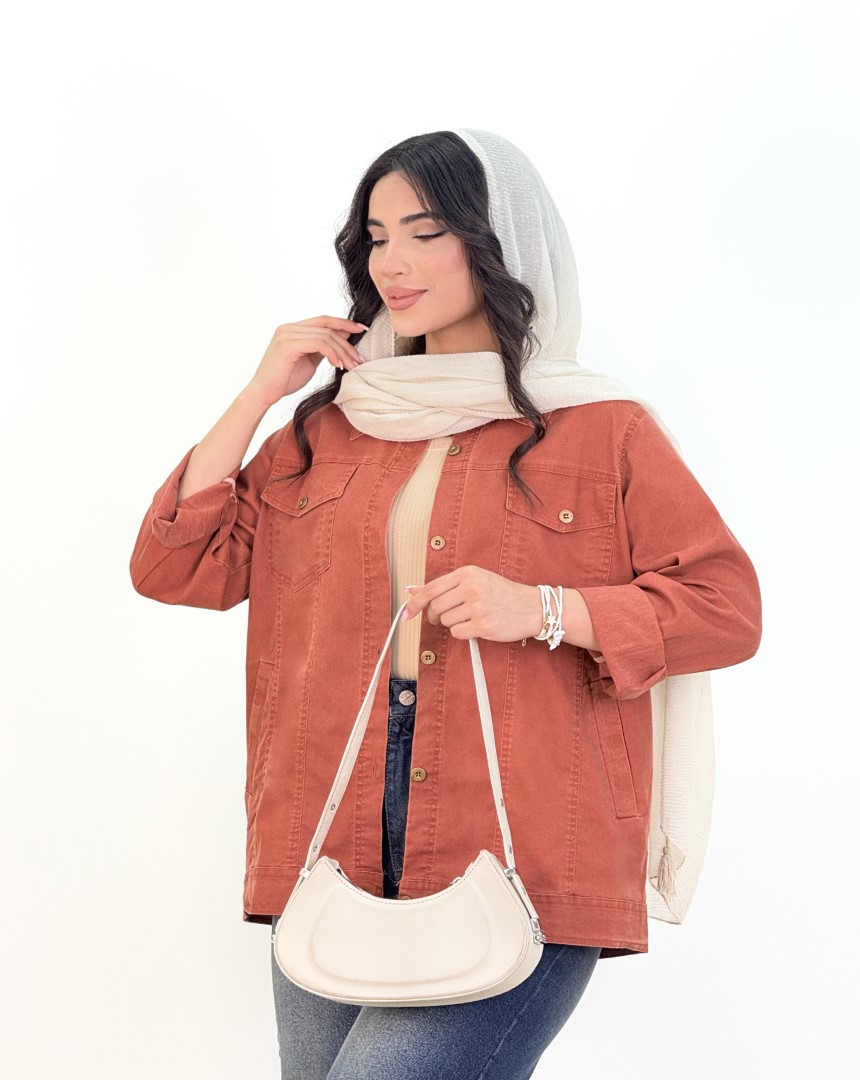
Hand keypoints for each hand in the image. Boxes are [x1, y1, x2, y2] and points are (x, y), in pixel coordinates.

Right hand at [246, 315, 368, 406]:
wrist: (264, 394)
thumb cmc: (285, 380)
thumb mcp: (309, 360)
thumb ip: (322, 348)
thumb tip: (343, 339)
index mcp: (293, 329)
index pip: (324, 320)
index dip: (344, 323)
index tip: (362, 329)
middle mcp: (289, 327)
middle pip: (327, 327)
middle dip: (347, 342)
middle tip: (360, 359)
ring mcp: (287, 334)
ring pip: (325, 336)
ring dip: (343, 351)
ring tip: (352, 366)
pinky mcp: (288, 345)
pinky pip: (319, 344)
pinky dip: (333, 354)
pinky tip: (339, 366)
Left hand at [401, 566, 543, 642]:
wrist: (532, 607)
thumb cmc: (502, 593)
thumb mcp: (474, 580)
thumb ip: (444, 586)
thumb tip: (412, 590)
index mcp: (467, 573)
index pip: (431, 588)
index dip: (415, 603)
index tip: (406, 613)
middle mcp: (471, 587)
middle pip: (435, 607)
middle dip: (435, 616)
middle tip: (443, 617)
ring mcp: (477, 606)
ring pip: (446, 621)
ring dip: (452, 624)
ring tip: (469, 618)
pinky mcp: (483, 624)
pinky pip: (457, 633)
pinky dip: (462, 633)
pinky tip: (475, 626)